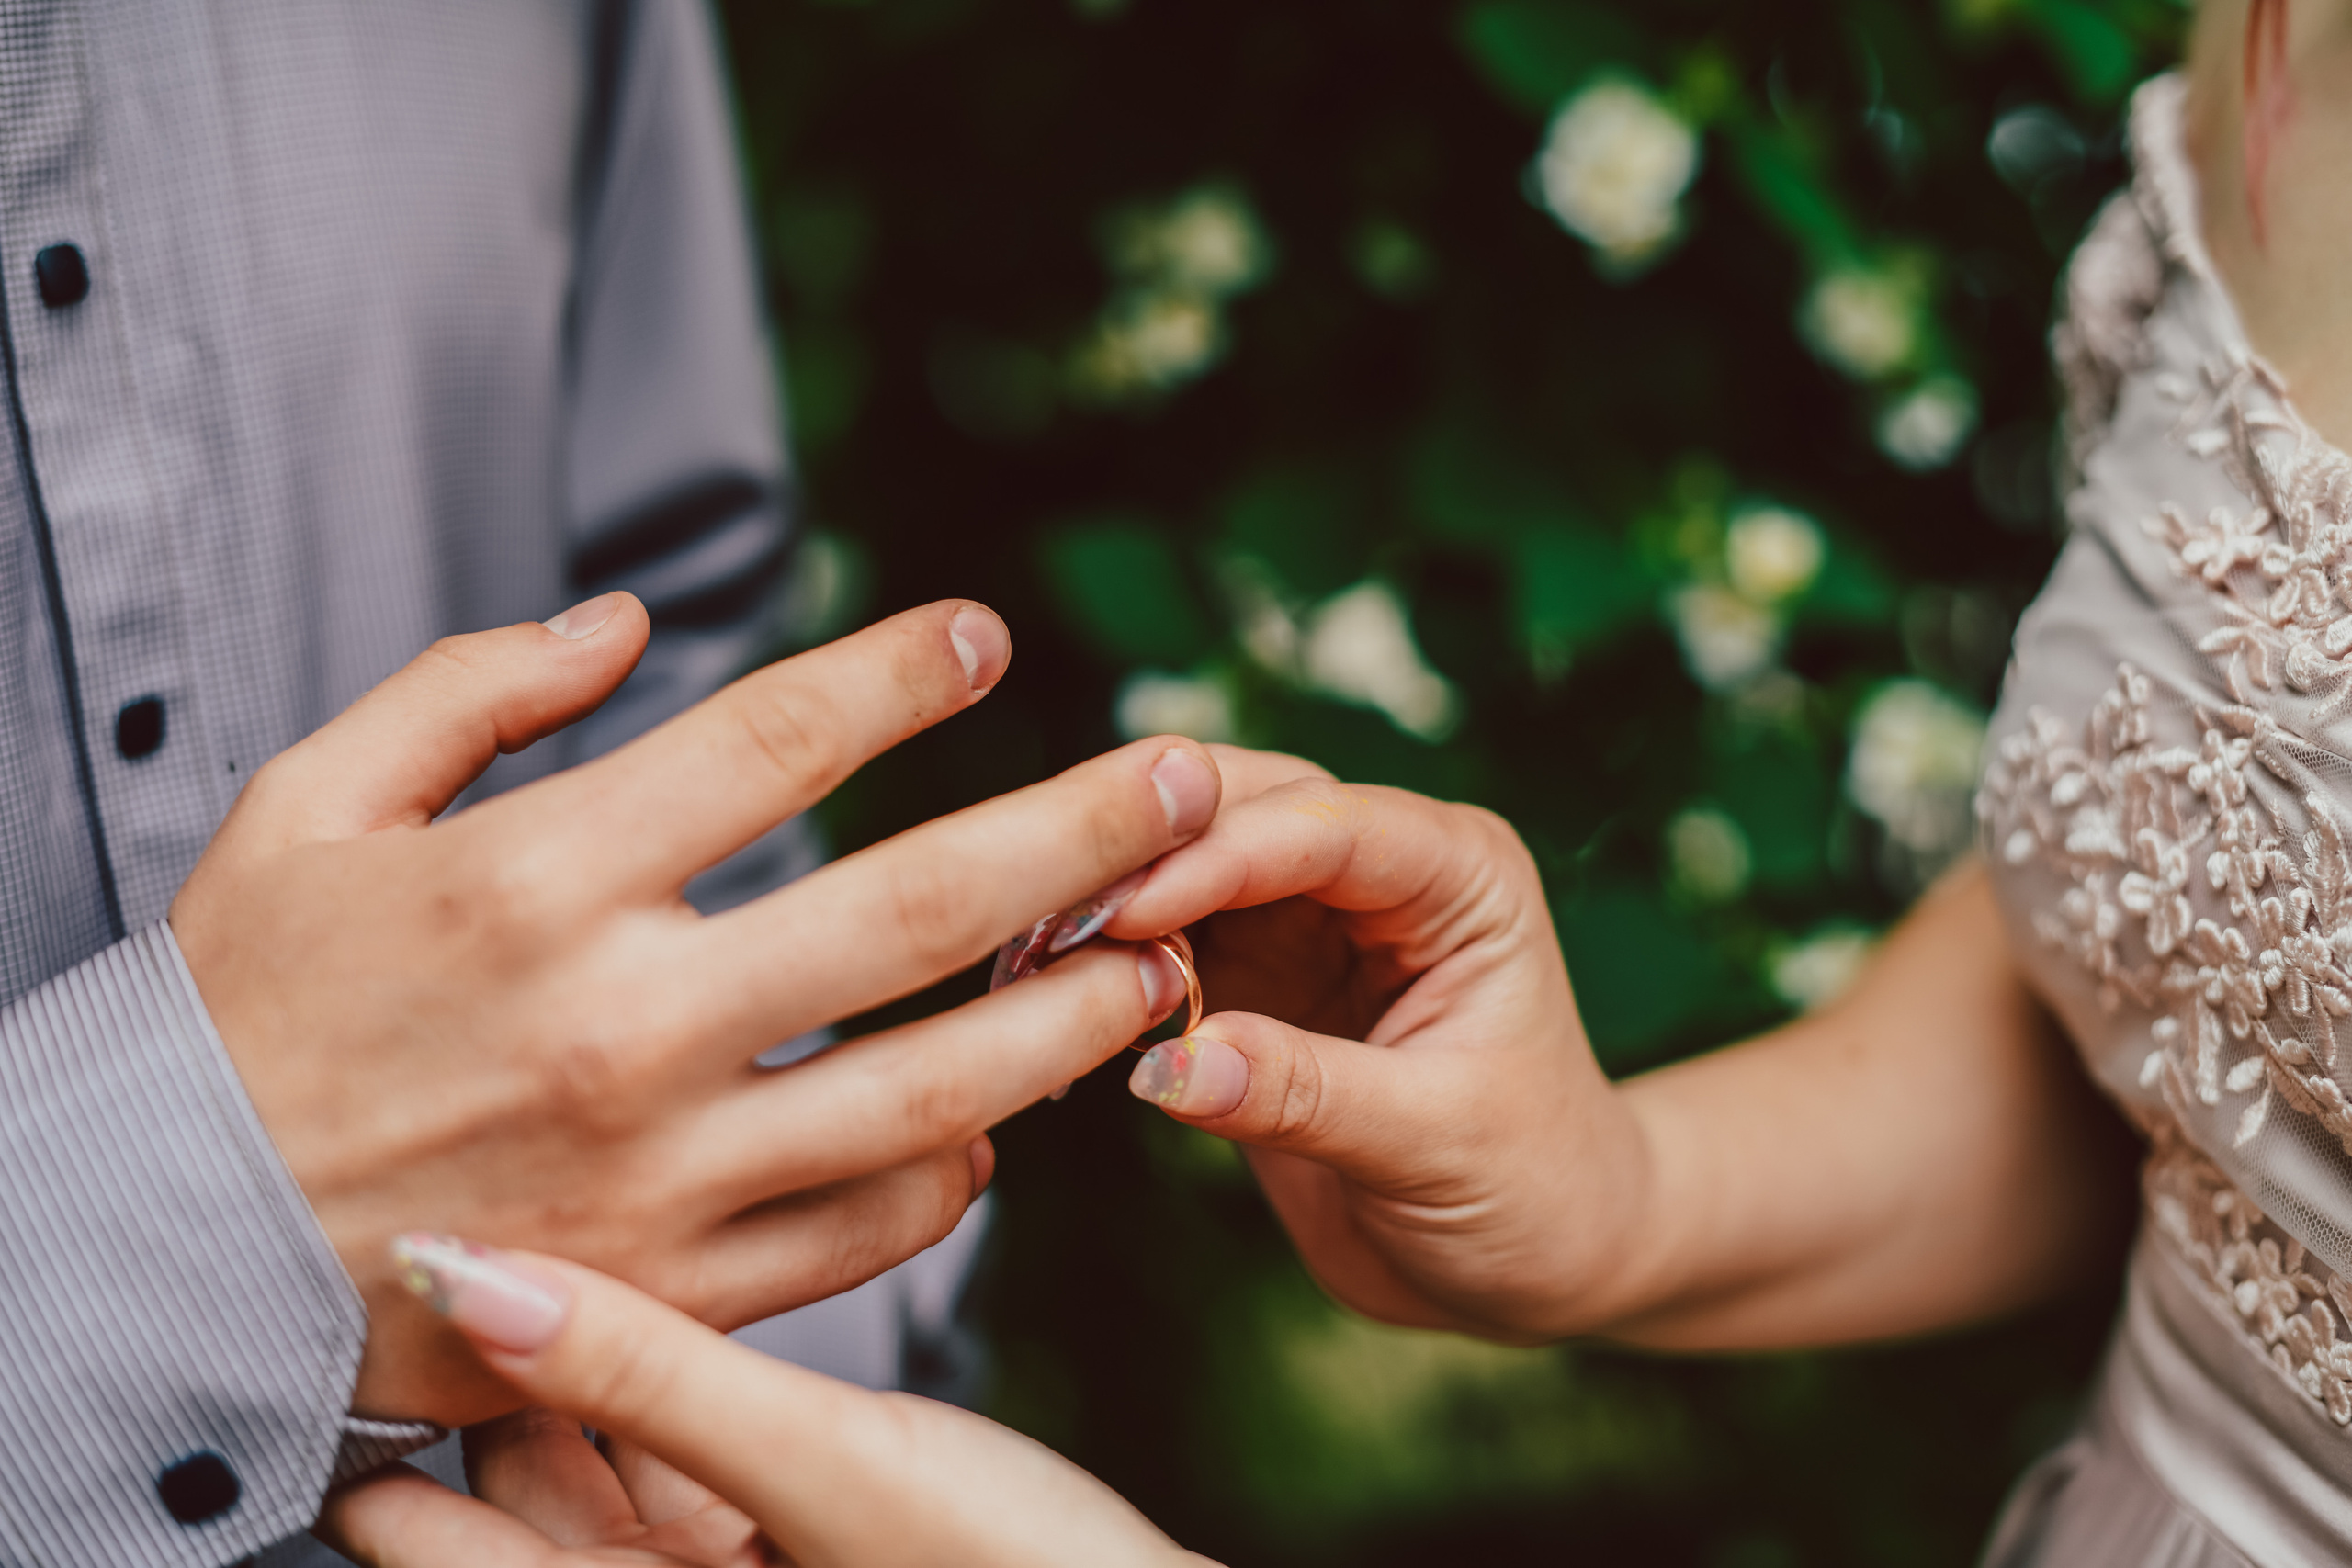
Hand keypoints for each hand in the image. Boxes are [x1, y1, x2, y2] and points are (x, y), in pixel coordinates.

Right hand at [170, 594, 1217, 1422]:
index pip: (777, 742)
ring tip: (1169, 955)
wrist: (167, 1252)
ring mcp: (668, 1169)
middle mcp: (626, 1022)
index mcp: (538, 878)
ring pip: (937, 1083)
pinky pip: (867, 1229)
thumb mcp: (303, 805)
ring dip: (1076, 1014)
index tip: (985, 637)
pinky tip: (1002, 1127)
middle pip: (919, 904)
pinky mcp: (678, 1286)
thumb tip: (624, 623)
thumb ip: (465, 692)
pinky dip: (955, 1177)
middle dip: (1084, 827)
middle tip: (1191, 774)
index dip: (902, 673)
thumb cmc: (237, 1009)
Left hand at [315, 1236, 1214, 1567]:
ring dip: (592, 1336)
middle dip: (479, 1353)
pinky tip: (700, 1245)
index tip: (341, 1266)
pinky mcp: (784, 1520)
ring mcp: (712, 1559)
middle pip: (502, 1466)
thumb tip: (471, 1278)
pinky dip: (688, 1349)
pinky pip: (695, 1425)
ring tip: (549, 1189)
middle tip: (437, 1180)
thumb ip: (650, 1377)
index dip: (370, 1401)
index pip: (415, 1519)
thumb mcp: (820, 1472)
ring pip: (603, 1435)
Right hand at [1102, 750, 2132, 1348]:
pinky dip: (1096, 963)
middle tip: (1037, 921)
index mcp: (1456, 875)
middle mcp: (1378, 870)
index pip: (1325, 831)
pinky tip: (1038, 1002)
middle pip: (1233, 807)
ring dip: (1099, 902)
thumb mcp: (1435, 1145)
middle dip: (1136, 854)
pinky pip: (1154, 940)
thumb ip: (1305, 1096)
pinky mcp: (1249, 973)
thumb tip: (1167, 1069)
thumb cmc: (1535, 1191)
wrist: (1539, 1259)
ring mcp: (1305, 915)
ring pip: (1176, 862)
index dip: (1215, 859)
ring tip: (1018, 964)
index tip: (1118, 910)